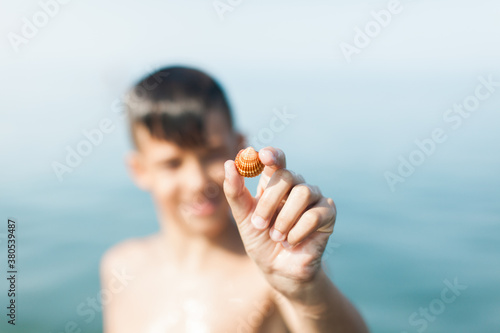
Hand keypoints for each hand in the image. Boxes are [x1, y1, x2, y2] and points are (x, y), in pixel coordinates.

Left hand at [223, 146, 336, 298]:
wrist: (278, 271)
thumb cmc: (260, 242)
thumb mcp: (243, 218)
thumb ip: (235, 192)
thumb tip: (230, 163)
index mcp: (275, 183)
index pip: (276, 160)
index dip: (272, 155)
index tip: (262, 156)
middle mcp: (296, 186)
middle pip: (287, 176)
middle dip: (270, 201)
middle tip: (259, 224)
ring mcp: (314, 198)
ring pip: (303, 193)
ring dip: (284, 220)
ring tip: (277, 237)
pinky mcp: (328, 213)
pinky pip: (315, 214)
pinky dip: (298, 232)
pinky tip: (292, 242)